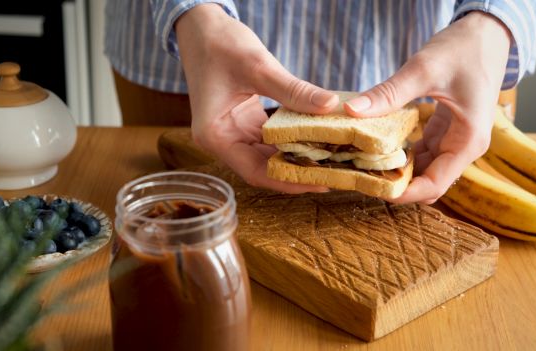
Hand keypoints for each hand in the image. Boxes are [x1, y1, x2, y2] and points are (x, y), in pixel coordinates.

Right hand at [175, 4, 337, 192]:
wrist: (201, 27)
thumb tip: (329, 106)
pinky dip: (289, 140)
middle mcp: (221, 141)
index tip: (321, 181)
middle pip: (263, 168)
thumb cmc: (220, 44)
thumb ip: (294, 91)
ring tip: (329, 160)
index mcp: (215, 136)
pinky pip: (268, 140)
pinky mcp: (242, 123)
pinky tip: (314, 140)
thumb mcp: (259, 67)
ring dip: (295, 158)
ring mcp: (231, 133)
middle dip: (297, 172)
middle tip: (334, 172)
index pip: (256, 172)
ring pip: (267, 156)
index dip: (289, 181)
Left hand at [344, 11, 511, 203]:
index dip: (404, 194)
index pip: (435, 185)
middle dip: (396, 185)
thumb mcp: (423, 70)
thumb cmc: (464, 49)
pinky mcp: (443, 131)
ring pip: (422, 170)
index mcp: (468, 142)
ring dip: (396, 171)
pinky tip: (375, 150)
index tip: (373, 190)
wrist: (485, 33)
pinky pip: (420, 153)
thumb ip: (389, 93)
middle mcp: (463, 148)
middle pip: (427, 182)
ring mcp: (454, 141)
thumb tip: (353, 110)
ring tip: (362, 167)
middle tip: (360, 178)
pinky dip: (400, 155)